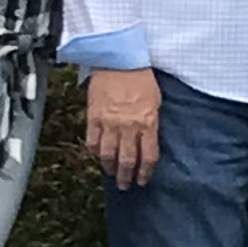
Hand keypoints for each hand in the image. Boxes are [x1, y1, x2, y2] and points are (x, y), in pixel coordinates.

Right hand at [84, 66, 161, 186]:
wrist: (118, 61)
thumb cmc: (140, 77)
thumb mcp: (156, 102)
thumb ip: (151, 123)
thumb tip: (148, 140)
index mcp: (147, 123)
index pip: (148, 156)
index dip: (145, 172)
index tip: (143, 180)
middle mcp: (128, 127)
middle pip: (127, 160)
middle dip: (127, 176)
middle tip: (126, 185)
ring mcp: (109, 124)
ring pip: (108, 155)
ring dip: (109, 168)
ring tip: (111, 174)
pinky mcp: (93, 117)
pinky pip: (92, 141)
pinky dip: (94, 152)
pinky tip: (97, 157)